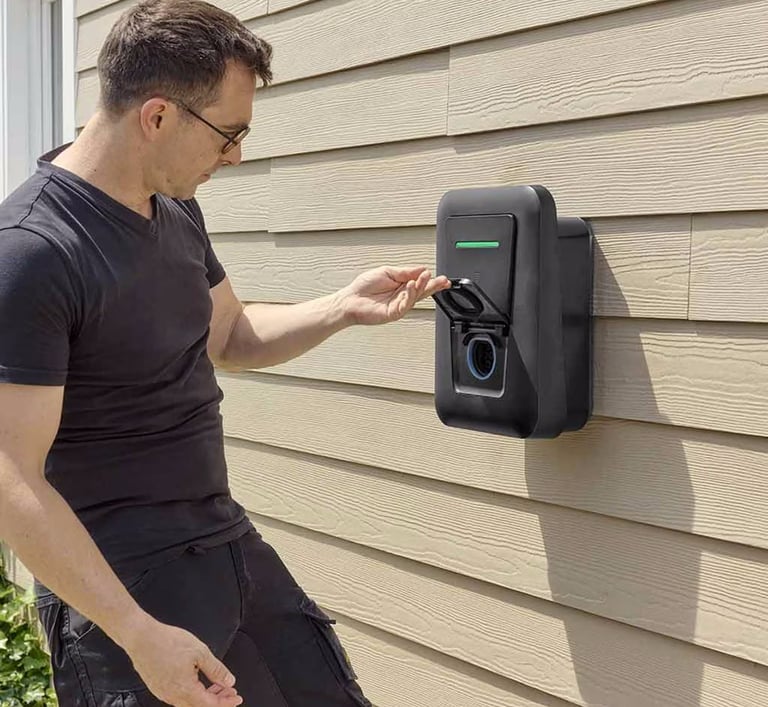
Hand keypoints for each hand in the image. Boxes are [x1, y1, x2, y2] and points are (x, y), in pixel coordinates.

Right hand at [122, 616, 241, 706]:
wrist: (141, 637)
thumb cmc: (167, 642)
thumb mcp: (200, 652)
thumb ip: (216, 669)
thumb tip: (228, 680)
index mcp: (185, 689)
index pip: (210, 704)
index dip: (226, 702)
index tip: (236, 697)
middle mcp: (173, 696)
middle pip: (199, 706)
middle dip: (218, 701)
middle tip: (229, 692)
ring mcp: (163, 693)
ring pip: (189, 702)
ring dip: (205, 696)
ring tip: (216, 685)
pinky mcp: (157, 687)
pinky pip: (178, 697)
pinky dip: (193, 692)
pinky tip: (198, 681)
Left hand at [338, 266, 450, 325]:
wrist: (350, 299)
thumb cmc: (364, 286)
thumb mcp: (387, 272)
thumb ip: (405, 272)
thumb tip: (421, 269)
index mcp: (402, 285)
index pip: (420, 282)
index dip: (431, 280)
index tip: (441, 277)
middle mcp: (402, 296)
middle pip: (421, 291)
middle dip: (433, 285)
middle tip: (443, 280)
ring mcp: (398, 305)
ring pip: (415, 297)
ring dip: (421, 287)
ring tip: (425, 277)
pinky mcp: (393, 313)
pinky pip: (405, 305)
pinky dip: (409, 295)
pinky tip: (410, 286)